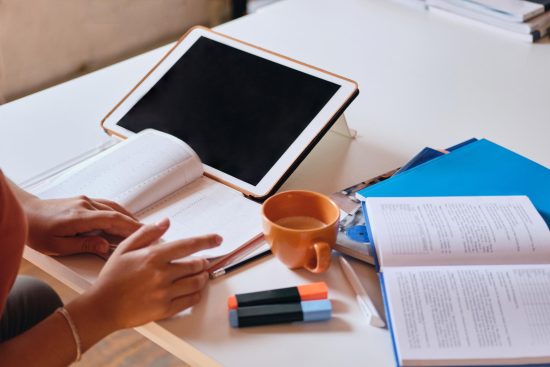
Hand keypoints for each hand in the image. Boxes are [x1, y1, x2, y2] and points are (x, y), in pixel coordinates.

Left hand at [23, 195, 141, 255]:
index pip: (112, 220)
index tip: (146, 233)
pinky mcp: (84, 201)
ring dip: (129, 218)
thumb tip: (105, 245)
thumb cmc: (36, 231)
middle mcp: (85, 205)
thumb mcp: (57, 246)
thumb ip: (84, 245)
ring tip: (142, 228)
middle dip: (135, 224)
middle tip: (152, 233)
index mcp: (79, 217)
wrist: (25, 213)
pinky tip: (125, 219)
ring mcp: (85, 201)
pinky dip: (120, 213)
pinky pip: (107, 206)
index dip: (131, 227)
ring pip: (114, 208)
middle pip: (117, 214)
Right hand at [83, 218, 221, 328]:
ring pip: (196, 282)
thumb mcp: (125, 248)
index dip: (206, 240)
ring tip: (199, 275)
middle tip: (201, 262)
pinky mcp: (165, 309)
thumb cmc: (112, 278)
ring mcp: (164, 293)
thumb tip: (165, 222)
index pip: (188, 245)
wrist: (102, 307)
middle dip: (202, 262)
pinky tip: (193, 290)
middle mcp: (162, 274)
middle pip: (196, 265)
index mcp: (153, 256)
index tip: (217, 239)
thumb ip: (147, 233)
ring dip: (202, 277)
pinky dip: (196, 294)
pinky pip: (190, 300)